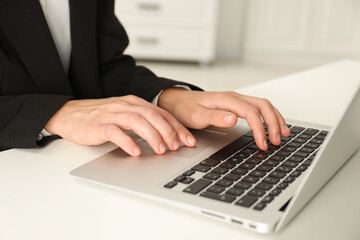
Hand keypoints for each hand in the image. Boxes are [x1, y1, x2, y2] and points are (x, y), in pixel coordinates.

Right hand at [45, 95, 195, 155]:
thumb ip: (143, 122)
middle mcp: (125, 106)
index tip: (188, 140)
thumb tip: (166, 138)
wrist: (69, 114)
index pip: (161, 113)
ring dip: (152, 136)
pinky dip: (128, 142)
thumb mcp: (124, 115)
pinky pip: (115, 132)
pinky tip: (136, 152)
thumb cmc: (99, 117)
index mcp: (134, 103)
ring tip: (161, 150)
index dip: (177, 127)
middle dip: (169, 131)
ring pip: (137, 121)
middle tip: (177, 147)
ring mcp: (112, 114)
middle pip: (152, 115)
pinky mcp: (98, 125)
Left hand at [158, 89, 289, 149]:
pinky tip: (271, 125)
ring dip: (275, 118)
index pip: (251, 112)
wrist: (179, 101)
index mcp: (227, 100)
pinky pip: (257, 107)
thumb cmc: (187, 108)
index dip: (260, 129)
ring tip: (283, 133)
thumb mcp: (197, 115)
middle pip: (263, 106)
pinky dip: (268, 116)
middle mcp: (234, 97)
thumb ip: (215, 117)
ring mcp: (236, 100)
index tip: (263, 144)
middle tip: (277, 141)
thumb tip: (234, 119)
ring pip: (263, 105)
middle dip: (273, 123)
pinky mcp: (235, 104)